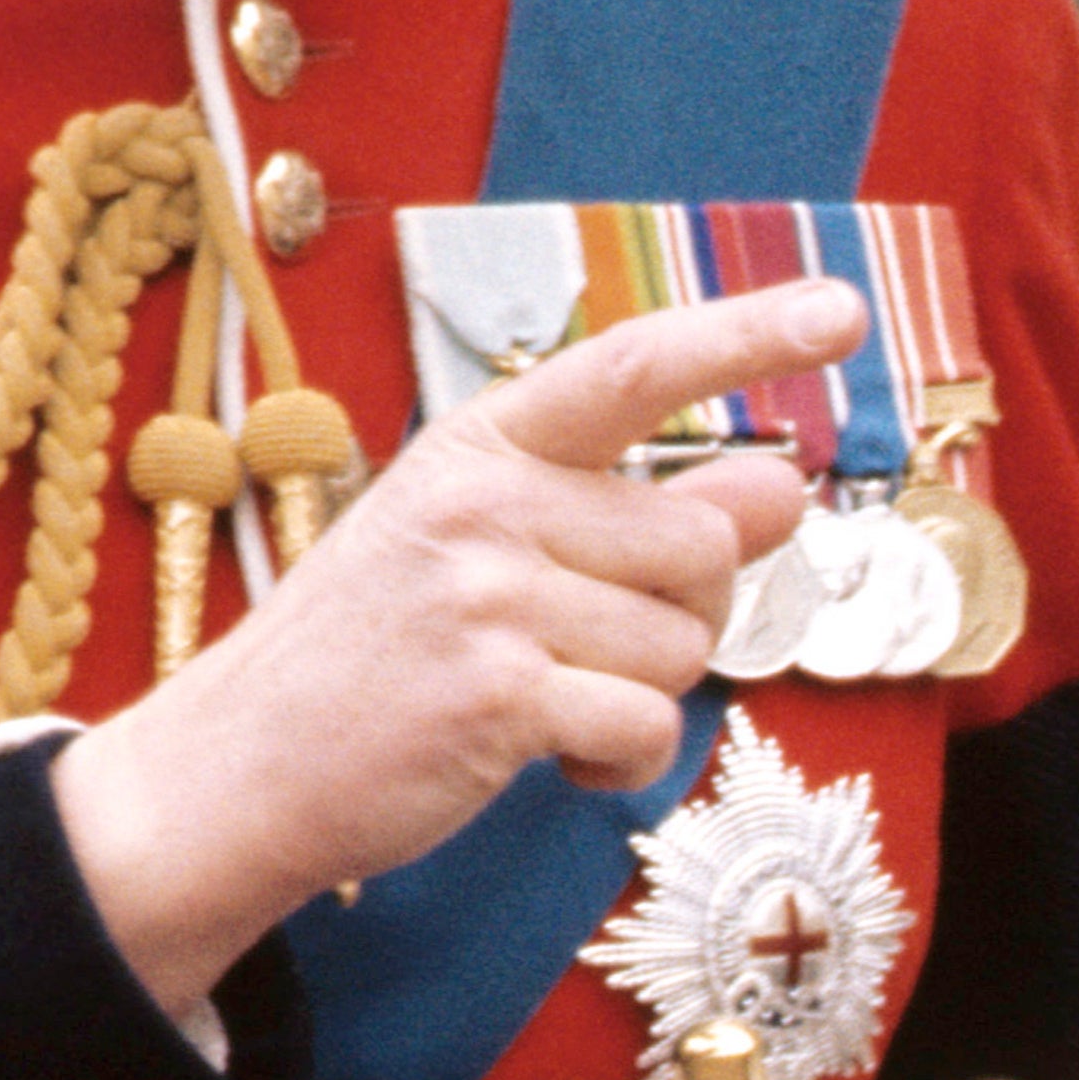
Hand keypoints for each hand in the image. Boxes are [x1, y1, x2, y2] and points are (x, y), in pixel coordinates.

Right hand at [56, 283, 862, 1007]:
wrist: (240, 769)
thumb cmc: (381, 652)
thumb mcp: (486, 547)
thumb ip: (631, 516)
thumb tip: (783, 487)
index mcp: (483, 447)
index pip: (634, 366)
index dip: (745, 335)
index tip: (838, 311)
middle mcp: (486, 503)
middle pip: (702, 544)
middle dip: (685, 614)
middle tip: (594, 647)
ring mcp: (487, 598)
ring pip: (686, 646)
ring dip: (642, 694)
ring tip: (546, 701)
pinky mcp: (497, 698)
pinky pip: (647, 727)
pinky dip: (623, 766)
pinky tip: (555, 763)